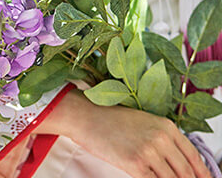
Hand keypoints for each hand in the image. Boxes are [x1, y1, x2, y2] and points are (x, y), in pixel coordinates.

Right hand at [34, 89, 210, 177]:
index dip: (202, 175)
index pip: (194, 157)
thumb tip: (178, 164)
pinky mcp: (135, 165)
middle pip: (186, 173)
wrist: (85, 116)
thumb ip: (163, 139)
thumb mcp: (143, 122)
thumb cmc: (111, 118)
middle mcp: (161, 138)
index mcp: (166, 125)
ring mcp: (149, 152)